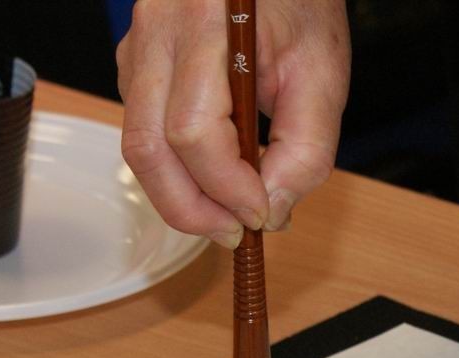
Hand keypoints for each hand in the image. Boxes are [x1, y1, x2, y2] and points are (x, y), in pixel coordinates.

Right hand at [116, 0, 350, 246]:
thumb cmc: (299, 3)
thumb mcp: (323, 74)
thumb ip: (306, 149)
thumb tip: (273, 212)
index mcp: (204, 24)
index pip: (193, 131)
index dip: (226, 188)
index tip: (262, 215)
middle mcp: (157, 33)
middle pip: (148, 147)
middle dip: (191, 208)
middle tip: (236, 234)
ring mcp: (137, 48)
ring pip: (138, 144)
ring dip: (181, 193)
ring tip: (229, 211)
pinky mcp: (136, 64)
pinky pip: (143, 130)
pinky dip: (177, 166)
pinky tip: (217, 172)